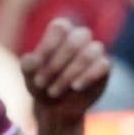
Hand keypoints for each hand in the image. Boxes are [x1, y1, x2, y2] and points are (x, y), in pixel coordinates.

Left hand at [21, 17, 107, 133]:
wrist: (55, 107)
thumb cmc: (42, 84)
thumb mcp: (30, 76)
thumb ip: (28, 65)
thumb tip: (34, 59)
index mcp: (60, 33)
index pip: (61, 27)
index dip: (49, 44)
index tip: (37, 64)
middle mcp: (79, 38)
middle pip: (76, 40)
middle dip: (56, 64)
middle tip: (40, 83)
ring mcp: (94, 51)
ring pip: (90, 52)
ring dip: (69, 73)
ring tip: (53, 91)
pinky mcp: (104, 66)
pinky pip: (103, 64)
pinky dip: (87, 76)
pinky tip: (75, 87)